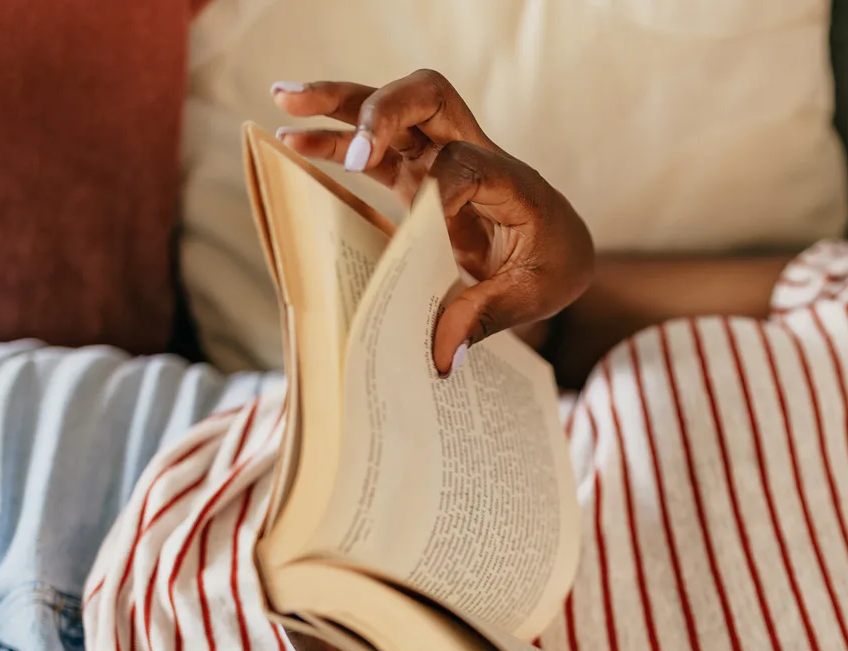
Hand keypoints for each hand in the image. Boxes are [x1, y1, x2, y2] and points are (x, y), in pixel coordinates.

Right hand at [271, 70, 594, 373]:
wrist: (564, 247)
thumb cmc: (554, 266)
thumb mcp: (533, 296)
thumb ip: (485, 316)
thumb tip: (438, 355)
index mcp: (510, 180)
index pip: (465, 164)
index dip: (440, 189)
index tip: (426, 226)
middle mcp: (473, 154)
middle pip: (427, 98)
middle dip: (382, 109)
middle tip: (351, 144)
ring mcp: (441, 159)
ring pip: (391, 110)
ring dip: (339, 105)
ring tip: (283, 100)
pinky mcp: (419, 176)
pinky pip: (375, 150)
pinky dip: (336, 143)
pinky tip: (293, 140)